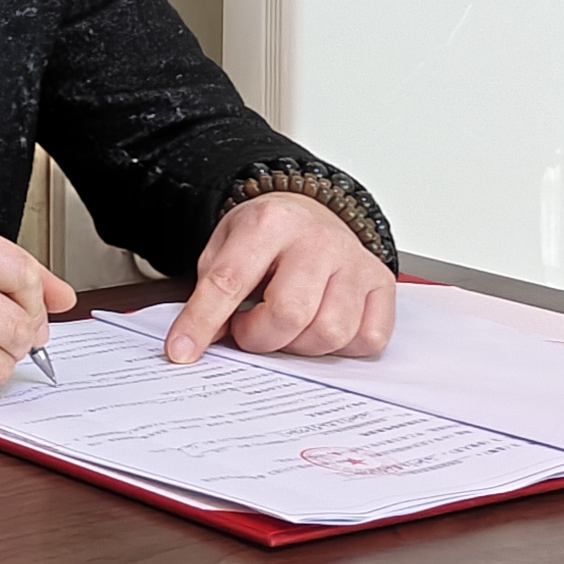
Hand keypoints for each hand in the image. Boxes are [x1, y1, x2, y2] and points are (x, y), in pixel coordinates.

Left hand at [165, 189, 395, 365]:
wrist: (309, 212)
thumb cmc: (265, 237)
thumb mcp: (224, 248)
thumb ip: (210, 292)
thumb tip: (199, 342)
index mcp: (269, 222)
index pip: (229, 282)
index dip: (202, 322)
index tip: (181, 351)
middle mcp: (318, 239)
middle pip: (290, 314)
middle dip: (259, 337)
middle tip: (247, 330)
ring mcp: (355, 261)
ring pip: (330, 332)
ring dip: (299, 345)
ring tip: (284, 325)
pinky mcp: (382, 283)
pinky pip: (366, 338)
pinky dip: (340, 346)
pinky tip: (320, 324)